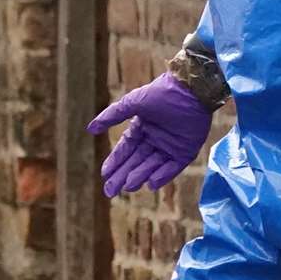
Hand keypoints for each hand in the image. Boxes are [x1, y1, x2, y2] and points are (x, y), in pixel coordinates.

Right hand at [86, 73, 213, 196]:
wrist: (190, 88)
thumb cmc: (161, 92)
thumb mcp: (132, 103)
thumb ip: (112, 116)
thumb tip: (89, 129)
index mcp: (141, 128)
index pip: (125, 149)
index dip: (115, 162)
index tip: (104, 175)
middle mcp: (154, 140)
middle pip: (135, 162)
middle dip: (122, 176)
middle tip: (110, 191)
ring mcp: (170, 147)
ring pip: (151, 166)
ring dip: (139, 176)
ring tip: (128, 186)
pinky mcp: (186, 152)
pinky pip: (172, 168)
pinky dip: (162, 176)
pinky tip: (150, 184)